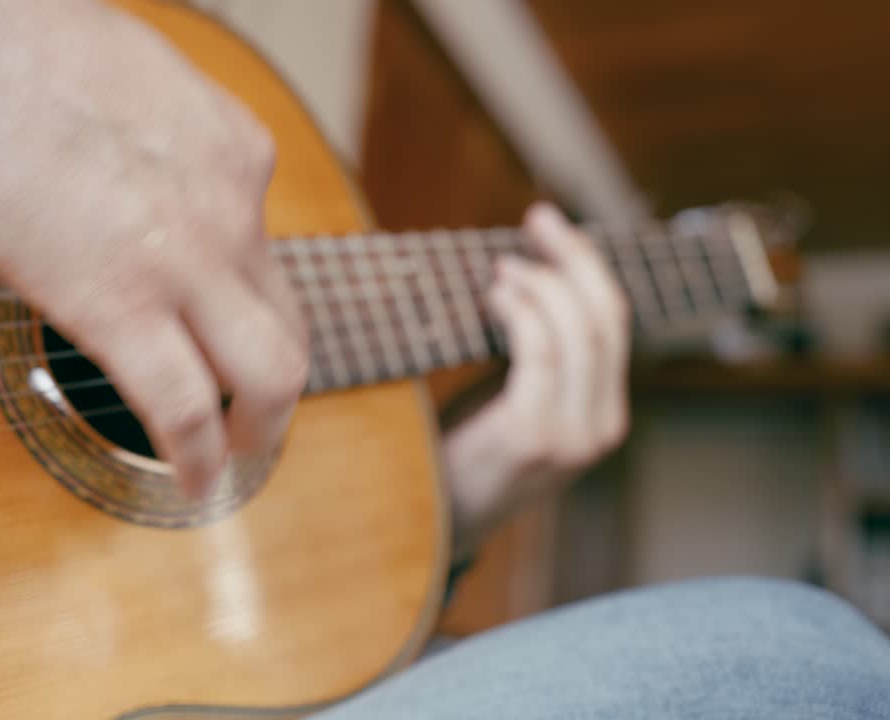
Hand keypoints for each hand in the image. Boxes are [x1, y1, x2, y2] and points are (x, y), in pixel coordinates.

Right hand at [0, 1, 307, 496]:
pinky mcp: (123, 306)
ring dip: (259, 429)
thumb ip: (167, 143)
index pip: (266, 254)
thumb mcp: (143, 83)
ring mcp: (190, 260)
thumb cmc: (20, 45)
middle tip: (258, 418)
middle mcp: (234, 207)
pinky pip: (185, 407)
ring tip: (234, 459)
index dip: (247, 309)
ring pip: (269, 375)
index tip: (227, 334)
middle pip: (288, 322)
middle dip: (278, 385)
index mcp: (236, 152)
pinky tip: (193, 481)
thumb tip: (146, 175)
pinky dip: (198, 458)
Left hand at [442, 203, 630, 554]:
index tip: (552, 226)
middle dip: (574, 258)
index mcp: (605, 414)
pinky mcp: (535, 437)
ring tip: (504, 268)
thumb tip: (529, 277)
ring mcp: (573, 435)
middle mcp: (601, 426)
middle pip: (607, 317)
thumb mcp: (516, 402)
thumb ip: (538, 357)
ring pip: (580, 330)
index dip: (588, 264)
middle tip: (536, 221)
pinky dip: (523, 312)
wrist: (439, 524)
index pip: (615, 322)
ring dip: (542, 283)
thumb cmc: (467, 454)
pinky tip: (497, 297)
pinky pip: (542, 354)